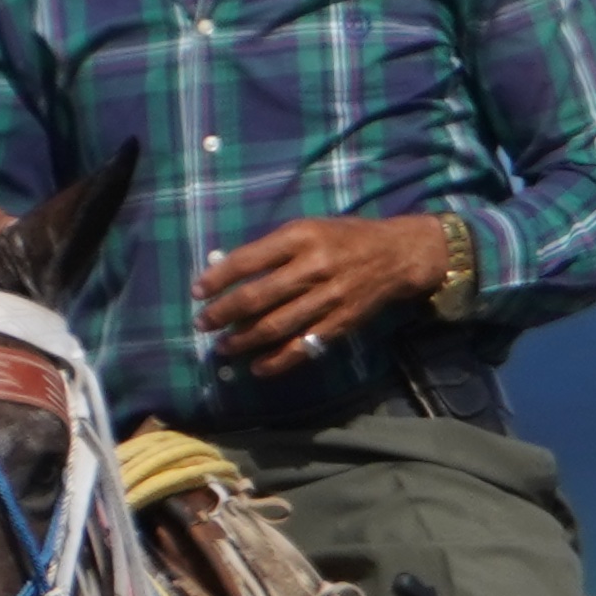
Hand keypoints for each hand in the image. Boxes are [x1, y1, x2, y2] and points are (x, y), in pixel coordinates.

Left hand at [194, 215, 457, 375]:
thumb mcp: (309, 228)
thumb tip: (230, 271)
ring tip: (224, 348)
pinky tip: (259, 367)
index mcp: (301, 237)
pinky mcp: (341, 322)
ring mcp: (328, 298)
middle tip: (203, 324)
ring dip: (244, 340)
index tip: (198, 292)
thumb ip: (274, 248)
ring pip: (277, 325)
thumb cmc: (345, 238)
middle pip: (257, 296)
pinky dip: (278, 360)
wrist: (397, 255)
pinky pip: (304, 346)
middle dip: (224, 313)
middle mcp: (313, 267)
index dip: (218, 278)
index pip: (248, 260)